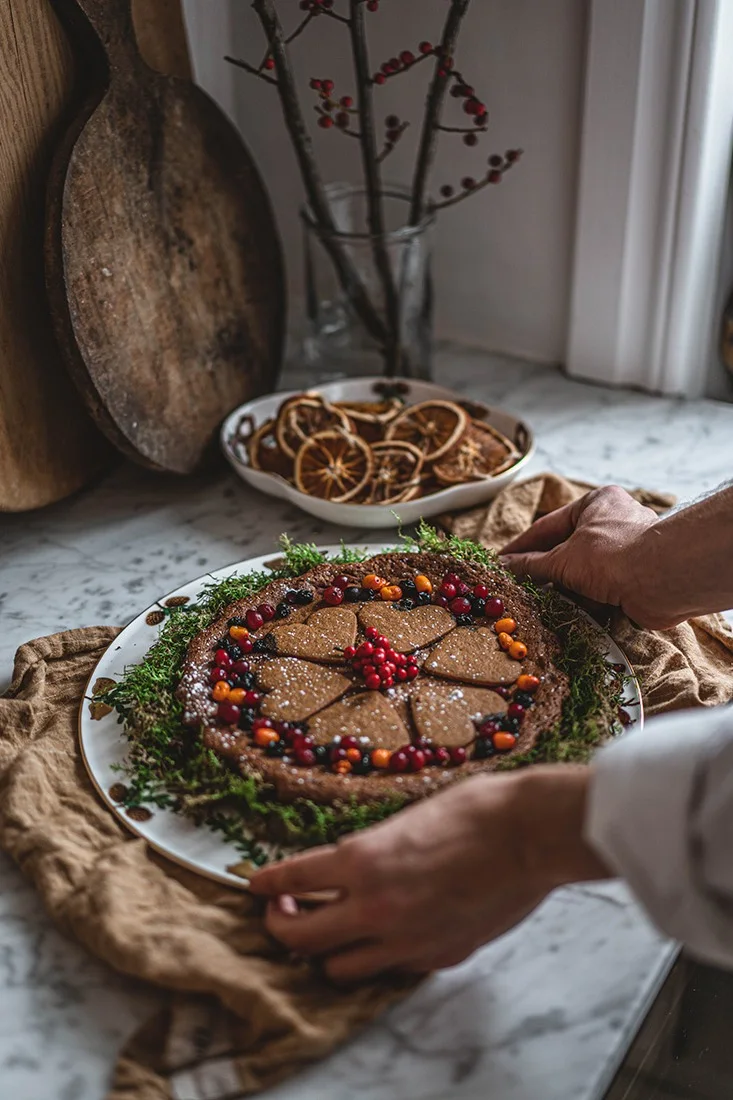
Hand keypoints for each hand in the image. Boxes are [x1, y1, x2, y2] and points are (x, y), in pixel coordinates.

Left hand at [249, 767, 607, 980]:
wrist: (531, 835)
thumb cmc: (476, 810)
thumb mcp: (406, 818)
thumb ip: (372, 852)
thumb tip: (350, 869)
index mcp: (363, 860)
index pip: (291, 879)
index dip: (266, 884)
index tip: (255, 885)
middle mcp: (376, 907)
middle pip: (299, 938)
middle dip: (281, 925)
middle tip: (285, 910)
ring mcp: (406, 940)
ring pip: (338, 968)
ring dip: (327, 949)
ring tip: (333, 927)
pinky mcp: (437, 957)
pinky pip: (389, 968)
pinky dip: (377, 955)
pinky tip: (386, 933)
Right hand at [501, 486, 668, 627]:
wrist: (663, 579)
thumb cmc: (612, 556)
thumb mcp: (562, 559)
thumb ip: (531, 564)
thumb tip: (505, 566)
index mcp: (595, 504)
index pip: (547, 525)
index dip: (521, 546)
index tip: (501, 561)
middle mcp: (613, 522)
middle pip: (567, 548)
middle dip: (544, 569)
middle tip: (517, 585)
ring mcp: (627, 550)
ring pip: (585, 571)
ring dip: (565, 587)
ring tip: (539, 602)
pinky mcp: (637, 576)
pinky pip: (602, 587)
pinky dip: (586, 599)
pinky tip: (568, 611)